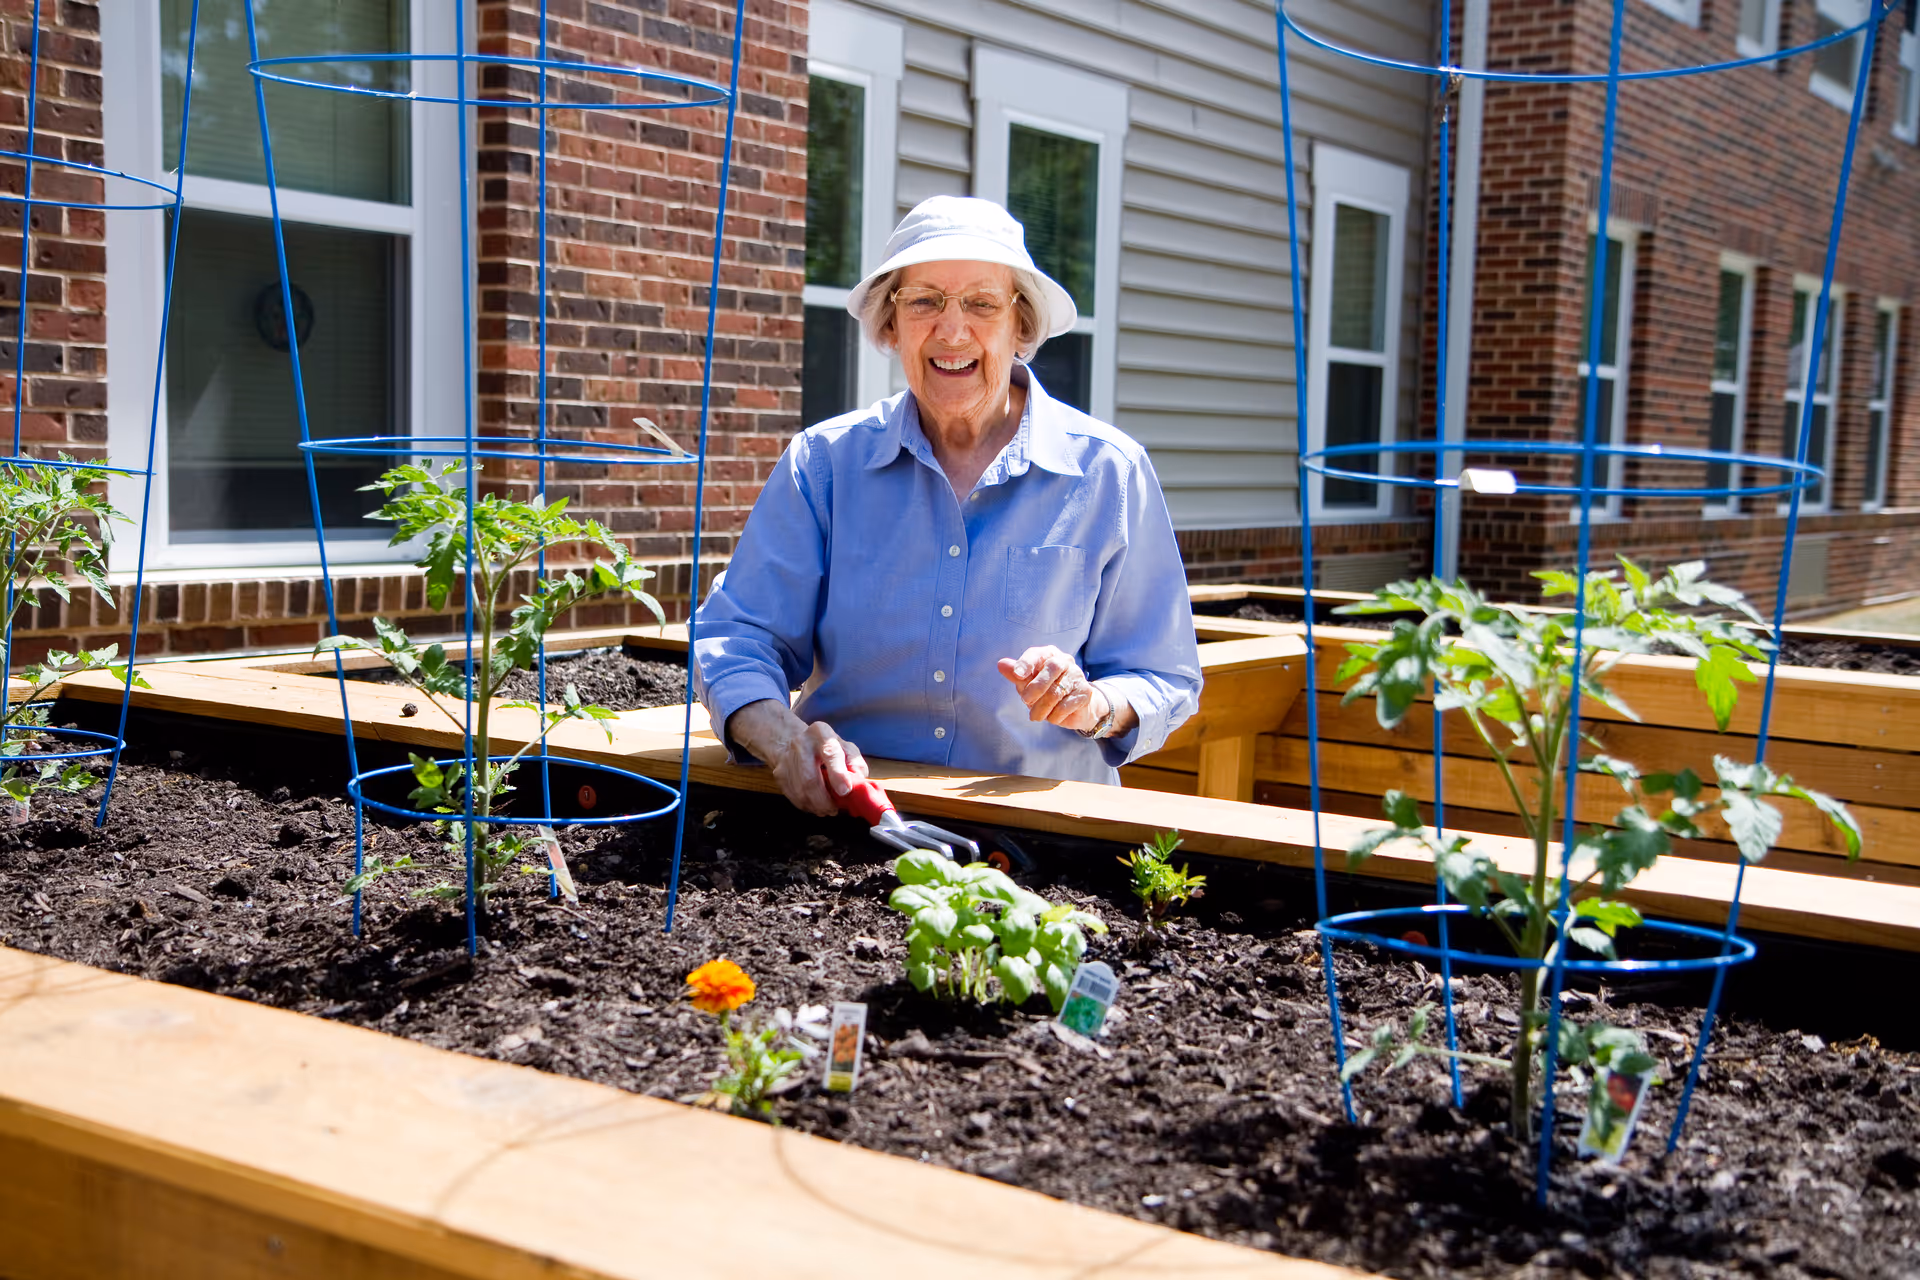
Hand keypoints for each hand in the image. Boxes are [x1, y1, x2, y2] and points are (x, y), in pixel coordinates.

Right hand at [724, 700, 868, 816]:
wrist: (794, 741)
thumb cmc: (826, 747)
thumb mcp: (845, 747)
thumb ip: (855, 763)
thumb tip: (858, 780)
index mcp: (821, 733)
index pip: (829, 752)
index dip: (838, 774)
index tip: (845, 791)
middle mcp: (800, 743)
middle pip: (810, 778)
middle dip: (824, 800)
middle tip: (835, 809)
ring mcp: (786, 759)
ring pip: (800, 791)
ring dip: (816, 806)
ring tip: (827, 810)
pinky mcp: (779, 774)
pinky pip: (793, 797)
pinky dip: (806, 806)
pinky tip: (815, 806)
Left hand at [996, 646, 1105, 733]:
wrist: (1074, 708)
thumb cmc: (1046, 690)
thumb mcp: (1028, 682)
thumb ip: (1016, 674)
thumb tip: (1001, 664)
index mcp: (1049, 654)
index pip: (1037, 654)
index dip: (1027, 662)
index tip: (1018, 674)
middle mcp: (1065, 661)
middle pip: (1052, 668)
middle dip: (1035, 687)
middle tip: (1025, 701)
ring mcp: (1077, 676)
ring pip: (1056, 692)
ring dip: (1041, 708)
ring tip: (1035, 716)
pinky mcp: (1085, 693)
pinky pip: (1065, 706)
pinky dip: (1054, 716)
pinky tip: (1052, 717)